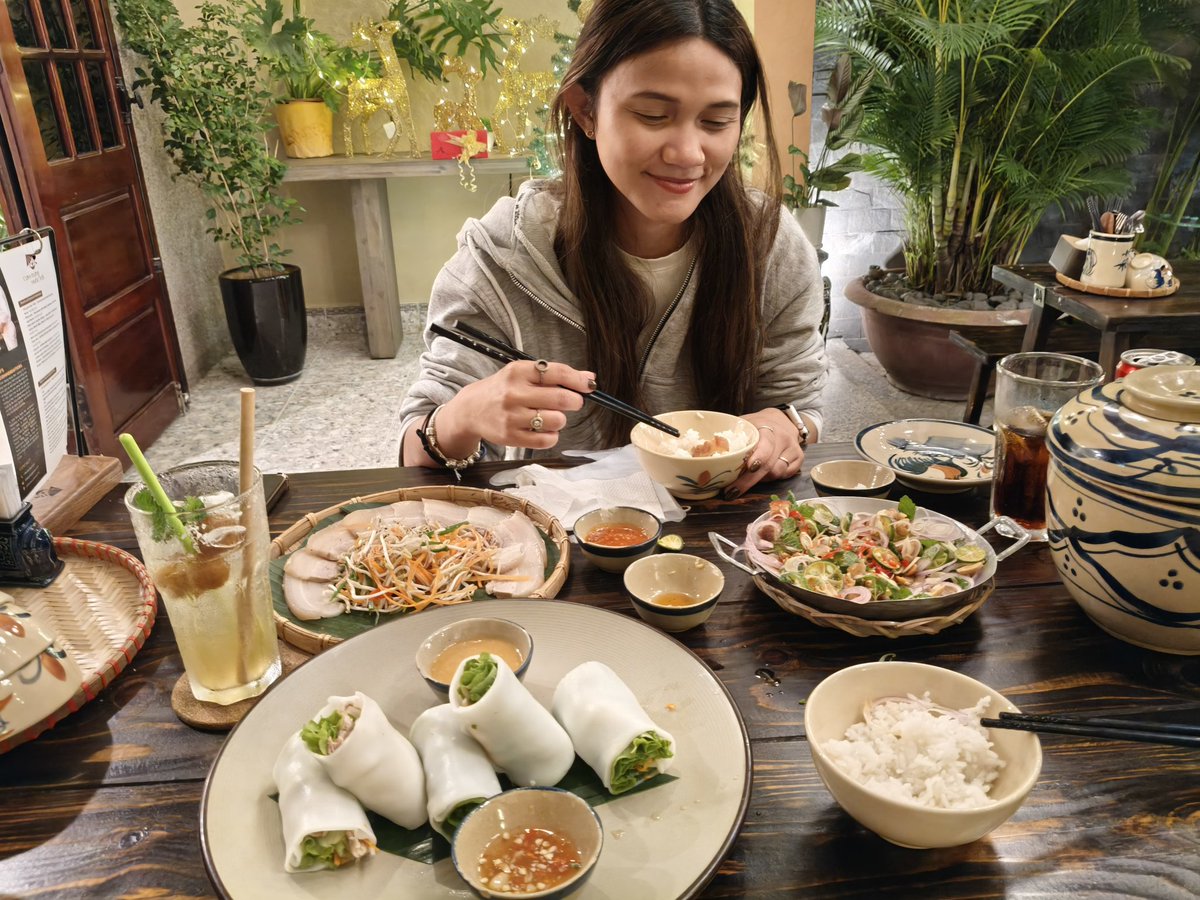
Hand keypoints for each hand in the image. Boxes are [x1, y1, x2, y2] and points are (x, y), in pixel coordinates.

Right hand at [433, 359, 596, 457]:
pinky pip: (546, 440)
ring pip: (557, 420)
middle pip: (561, 399)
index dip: (579, 380)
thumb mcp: (523, 374)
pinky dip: (552, 436)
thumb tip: (589, 377)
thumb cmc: (503, 389)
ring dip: (561, 419)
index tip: (589, 385)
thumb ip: (555, 375)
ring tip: (552, 415)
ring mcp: (512, 417)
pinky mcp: (512, 437)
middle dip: (575, 401)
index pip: (557, 373)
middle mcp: (515, 393)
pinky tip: (544, 429)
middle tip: (572, 402)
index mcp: (519, 372)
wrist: (471, 410)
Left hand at [722, 408, 805, 498]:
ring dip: (759, 480)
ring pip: (776, 473)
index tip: (748, 468)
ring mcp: (793, 449)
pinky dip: (771, 479)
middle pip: (769, 465)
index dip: (758, 458)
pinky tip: (762, 476)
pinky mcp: (799, 459)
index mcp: (767, 427)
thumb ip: (731, 436)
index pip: (765, 445)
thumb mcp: (744, 424)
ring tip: (745, 480)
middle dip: (749, 481)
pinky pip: (784, 475)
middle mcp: (783, 438)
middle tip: (732, 491)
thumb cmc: (757, 425)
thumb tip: (708, 452)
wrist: (781, 420)